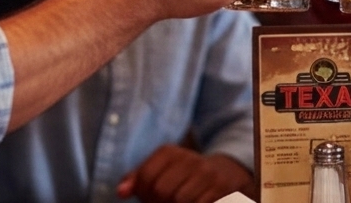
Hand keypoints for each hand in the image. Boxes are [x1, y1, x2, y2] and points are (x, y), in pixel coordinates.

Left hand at [117, 146, 253, 202]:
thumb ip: (139, 179)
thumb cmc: (186, 177)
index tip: (150, 198)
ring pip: (180, 200)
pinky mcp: (224, 190)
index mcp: (171, 153)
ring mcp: (209, 175)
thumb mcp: (163, 170)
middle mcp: (192, 160)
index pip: (146, 177)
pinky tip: (195, 202)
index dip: (144, 194)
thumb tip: (121, 192)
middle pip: (162, 190)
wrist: (229, 173)